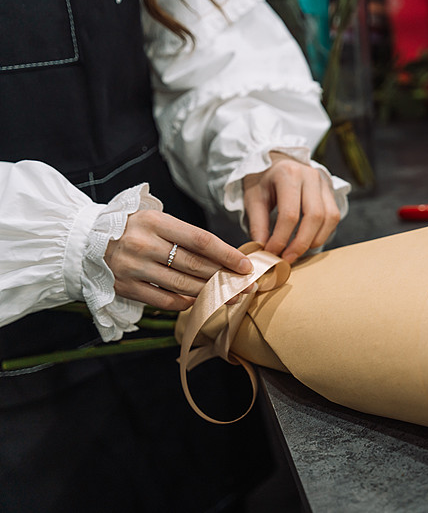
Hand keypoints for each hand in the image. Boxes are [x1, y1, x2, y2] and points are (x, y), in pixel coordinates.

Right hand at [104, 210, 253, 309]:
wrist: (86, 239)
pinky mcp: (126, 287)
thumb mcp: (156, 220)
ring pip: (182, 285)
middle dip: (224, 277)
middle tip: (246, 286)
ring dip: (211, 293)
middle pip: (194, 265)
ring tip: (231, 297)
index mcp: (154, 221)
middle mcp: (143, 244)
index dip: (226, 254)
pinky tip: (199, 301)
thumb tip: (225, 256)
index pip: (200, 240)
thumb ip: (185, 235)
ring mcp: (133, 267)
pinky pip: (164, 300)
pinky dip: (186, 302)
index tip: (245, 265)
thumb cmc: (134, 228)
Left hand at [243, 153, 339, 263]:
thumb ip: (258, 224)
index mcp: (288, 174)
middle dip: (301, 243)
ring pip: (329, 218)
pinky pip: (333, 216)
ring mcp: (324, 183)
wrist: (276, 161)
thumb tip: (263, 249)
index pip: (290, 214)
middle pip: (314, 217)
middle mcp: (310, 176)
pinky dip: (323, 233)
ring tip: (297, 251)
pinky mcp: (330, 191)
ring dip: (315, 240)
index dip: (281, 238)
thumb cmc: (263, 179)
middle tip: (287, 258)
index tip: (271, 253)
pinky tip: (308, 241)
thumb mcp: (253, 198)